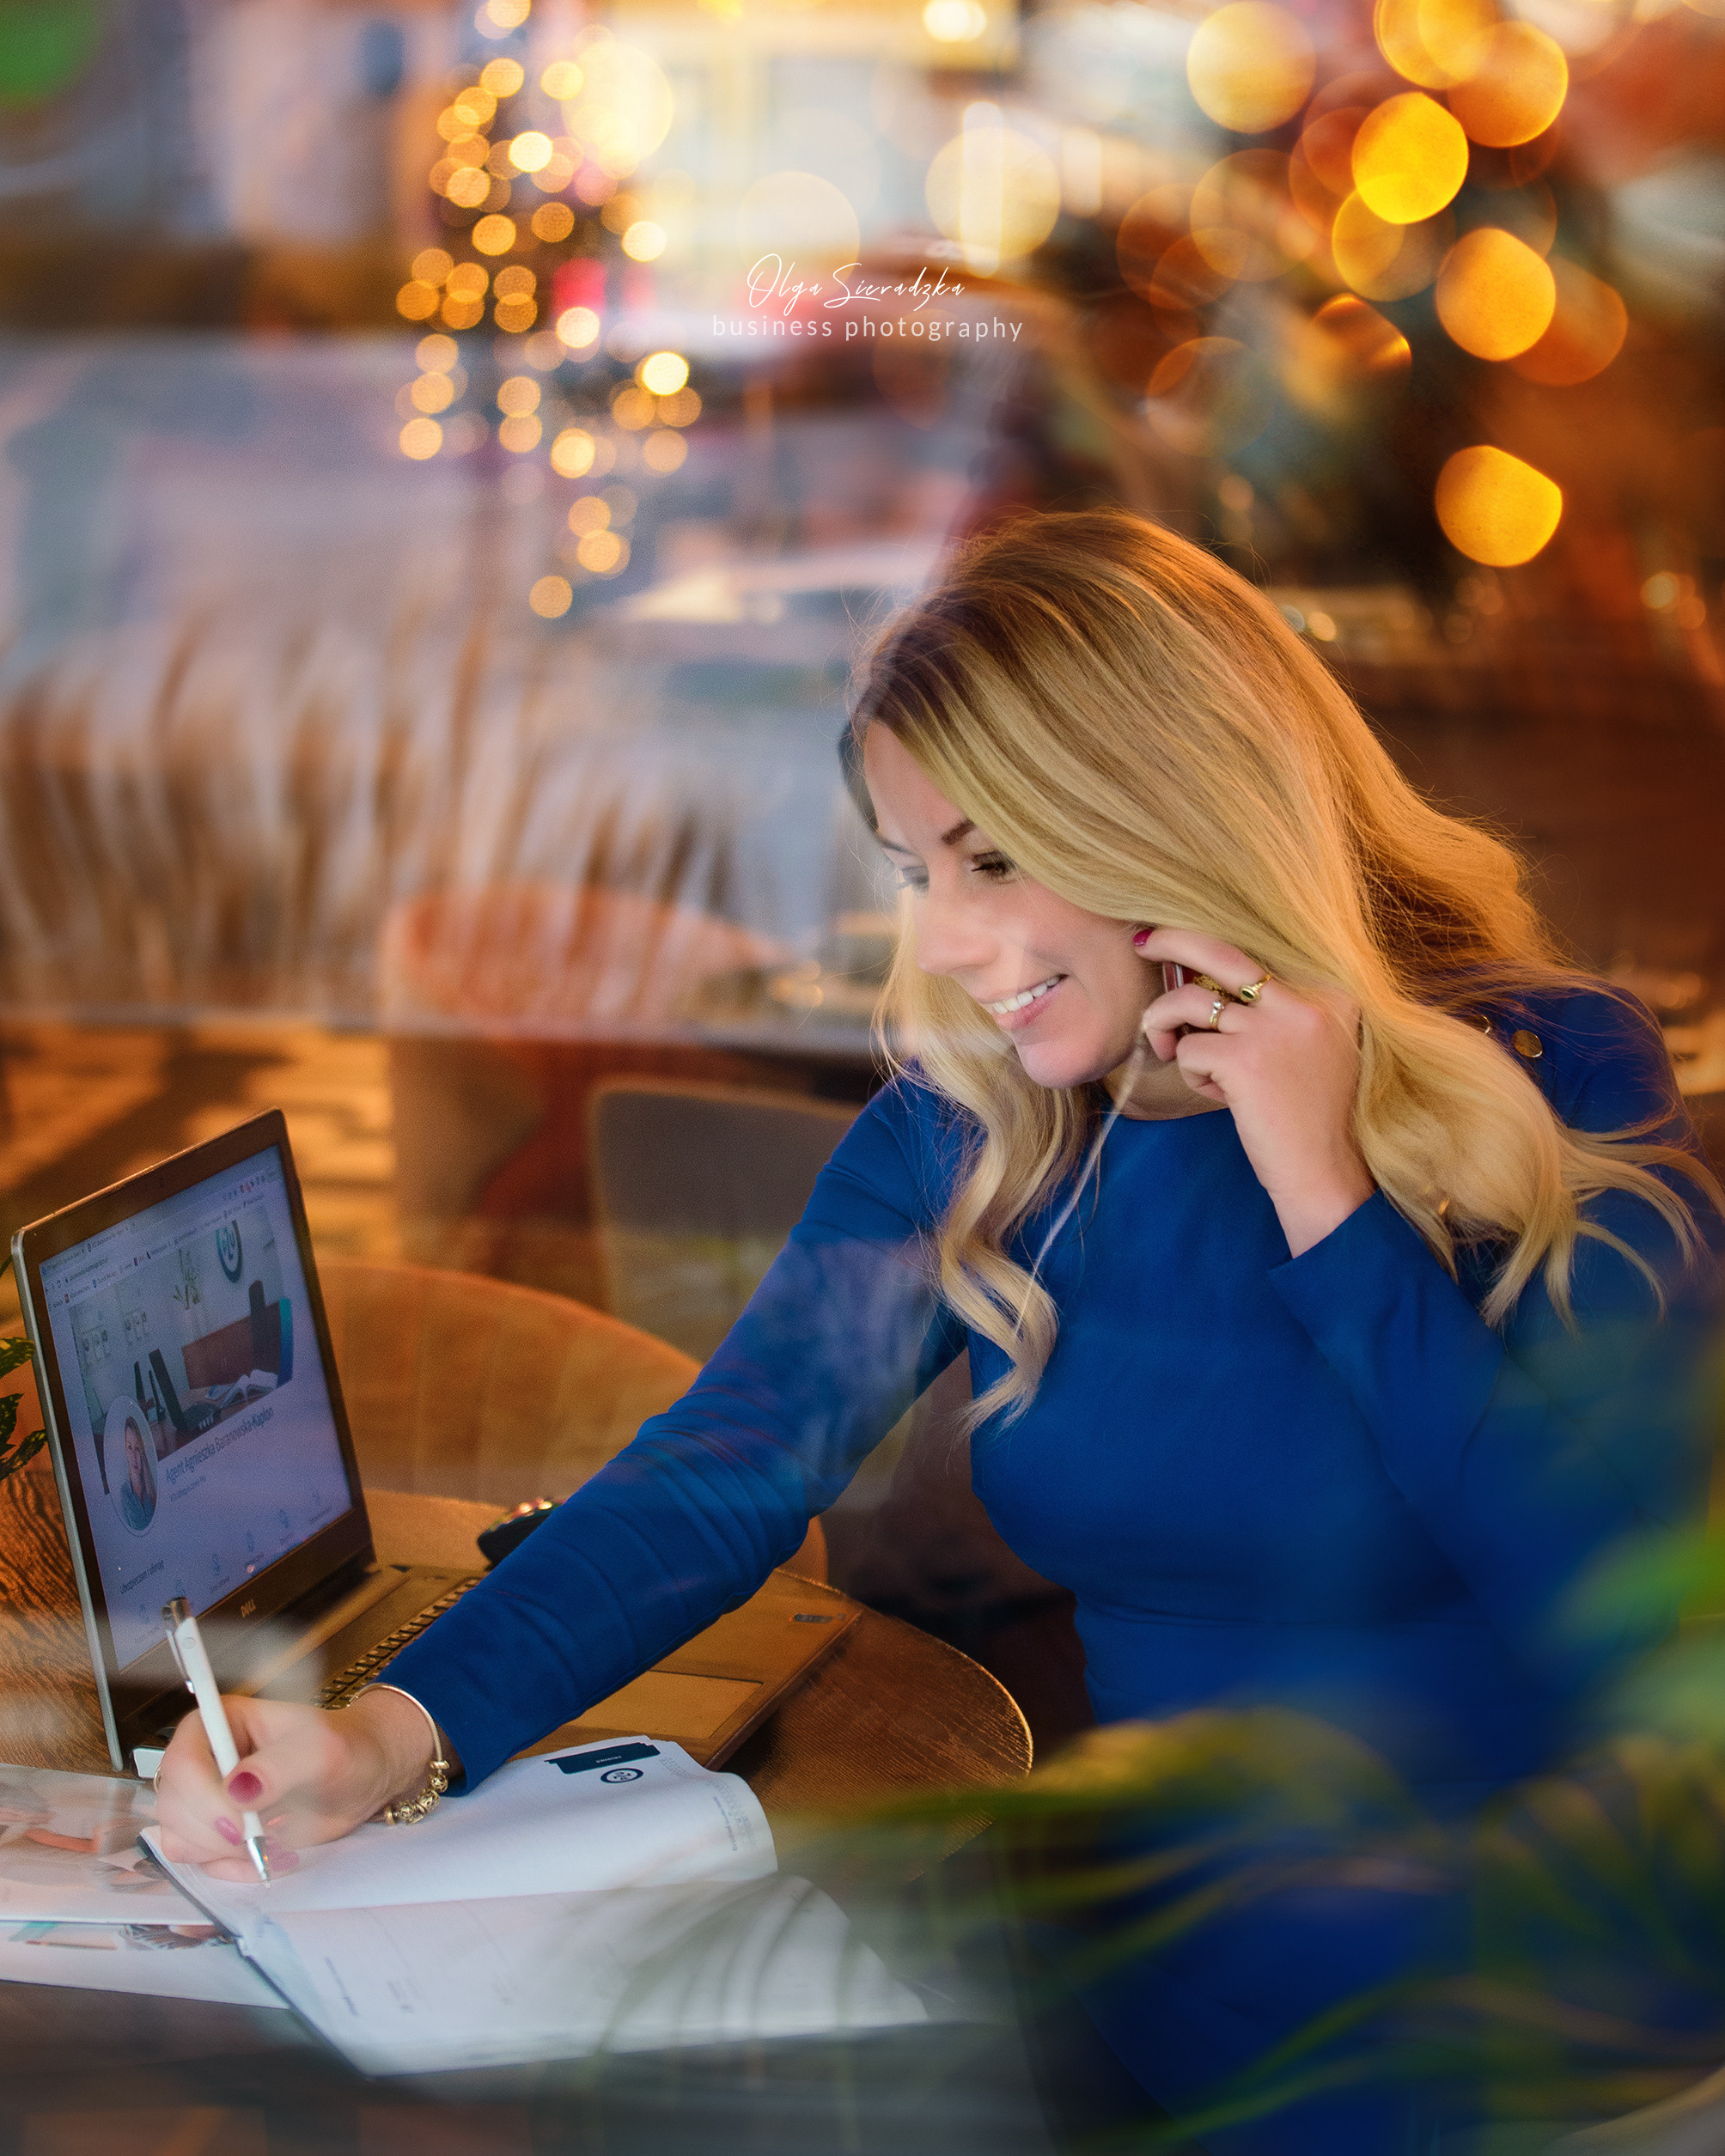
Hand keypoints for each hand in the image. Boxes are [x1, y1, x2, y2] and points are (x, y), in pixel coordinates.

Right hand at [154, 1689, 436, 1880]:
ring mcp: (206, 1797)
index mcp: (219, 1722)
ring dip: (221, 1854)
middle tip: (259, 1840)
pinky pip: (201, 1861)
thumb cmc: (344, 1749)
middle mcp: (203, 1758)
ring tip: (272, 1846)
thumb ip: (281, 1765)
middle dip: (213, 1833)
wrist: (362, 1775)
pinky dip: (230, 1868)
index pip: (182, 1763)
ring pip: (179, 1838)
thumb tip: (237, 1790)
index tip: (239, 1824)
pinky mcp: (216, 1831)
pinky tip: (268, 1857)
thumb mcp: (321, 1750)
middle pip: (173, 1806)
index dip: (202, 1799)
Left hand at [1134, 927, 1374, 1258]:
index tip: (1179, 948)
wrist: (1326, 1172)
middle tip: (1142, 942)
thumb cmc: (1309, 1117)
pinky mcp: (1244, 1060)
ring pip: (1188, 1002)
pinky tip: (1218, 1095)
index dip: (1209, 954)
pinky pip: (1187, 1049)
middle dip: (1173, 940)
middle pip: (1221, 952)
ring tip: (1172, 1052)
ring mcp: (1273, 1028)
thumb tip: (1204, 985)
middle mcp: (1305, 1001)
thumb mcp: (1309, 1050)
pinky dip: (1190, 1072)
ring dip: (1165, 1025)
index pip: (1254, 956)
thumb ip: (1273, 1014)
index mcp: (1327, 995)